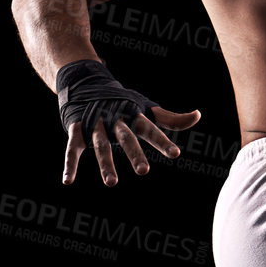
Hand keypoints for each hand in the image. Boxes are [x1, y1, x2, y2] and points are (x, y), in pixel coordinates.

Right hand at [62, 105, 200, 185]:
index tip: (176, 154)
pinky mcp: (77, 130)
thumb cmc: (122, 102)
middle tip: (144, 171)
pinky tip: (67, 181)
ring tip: (112, 183)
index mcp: (133, 115)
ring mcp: (95, 125)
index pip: (151, 129)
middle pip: (126, 138)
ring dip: (105, 164)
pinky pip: (72, 149)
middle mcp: (115, 119)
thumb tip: (198, 115)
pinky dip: (69, 165)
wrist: (85, 83)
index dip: (163, 141)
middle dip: (134, 153)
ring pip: (100, 145)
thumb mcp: (146, 108)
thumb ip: (170, 118)